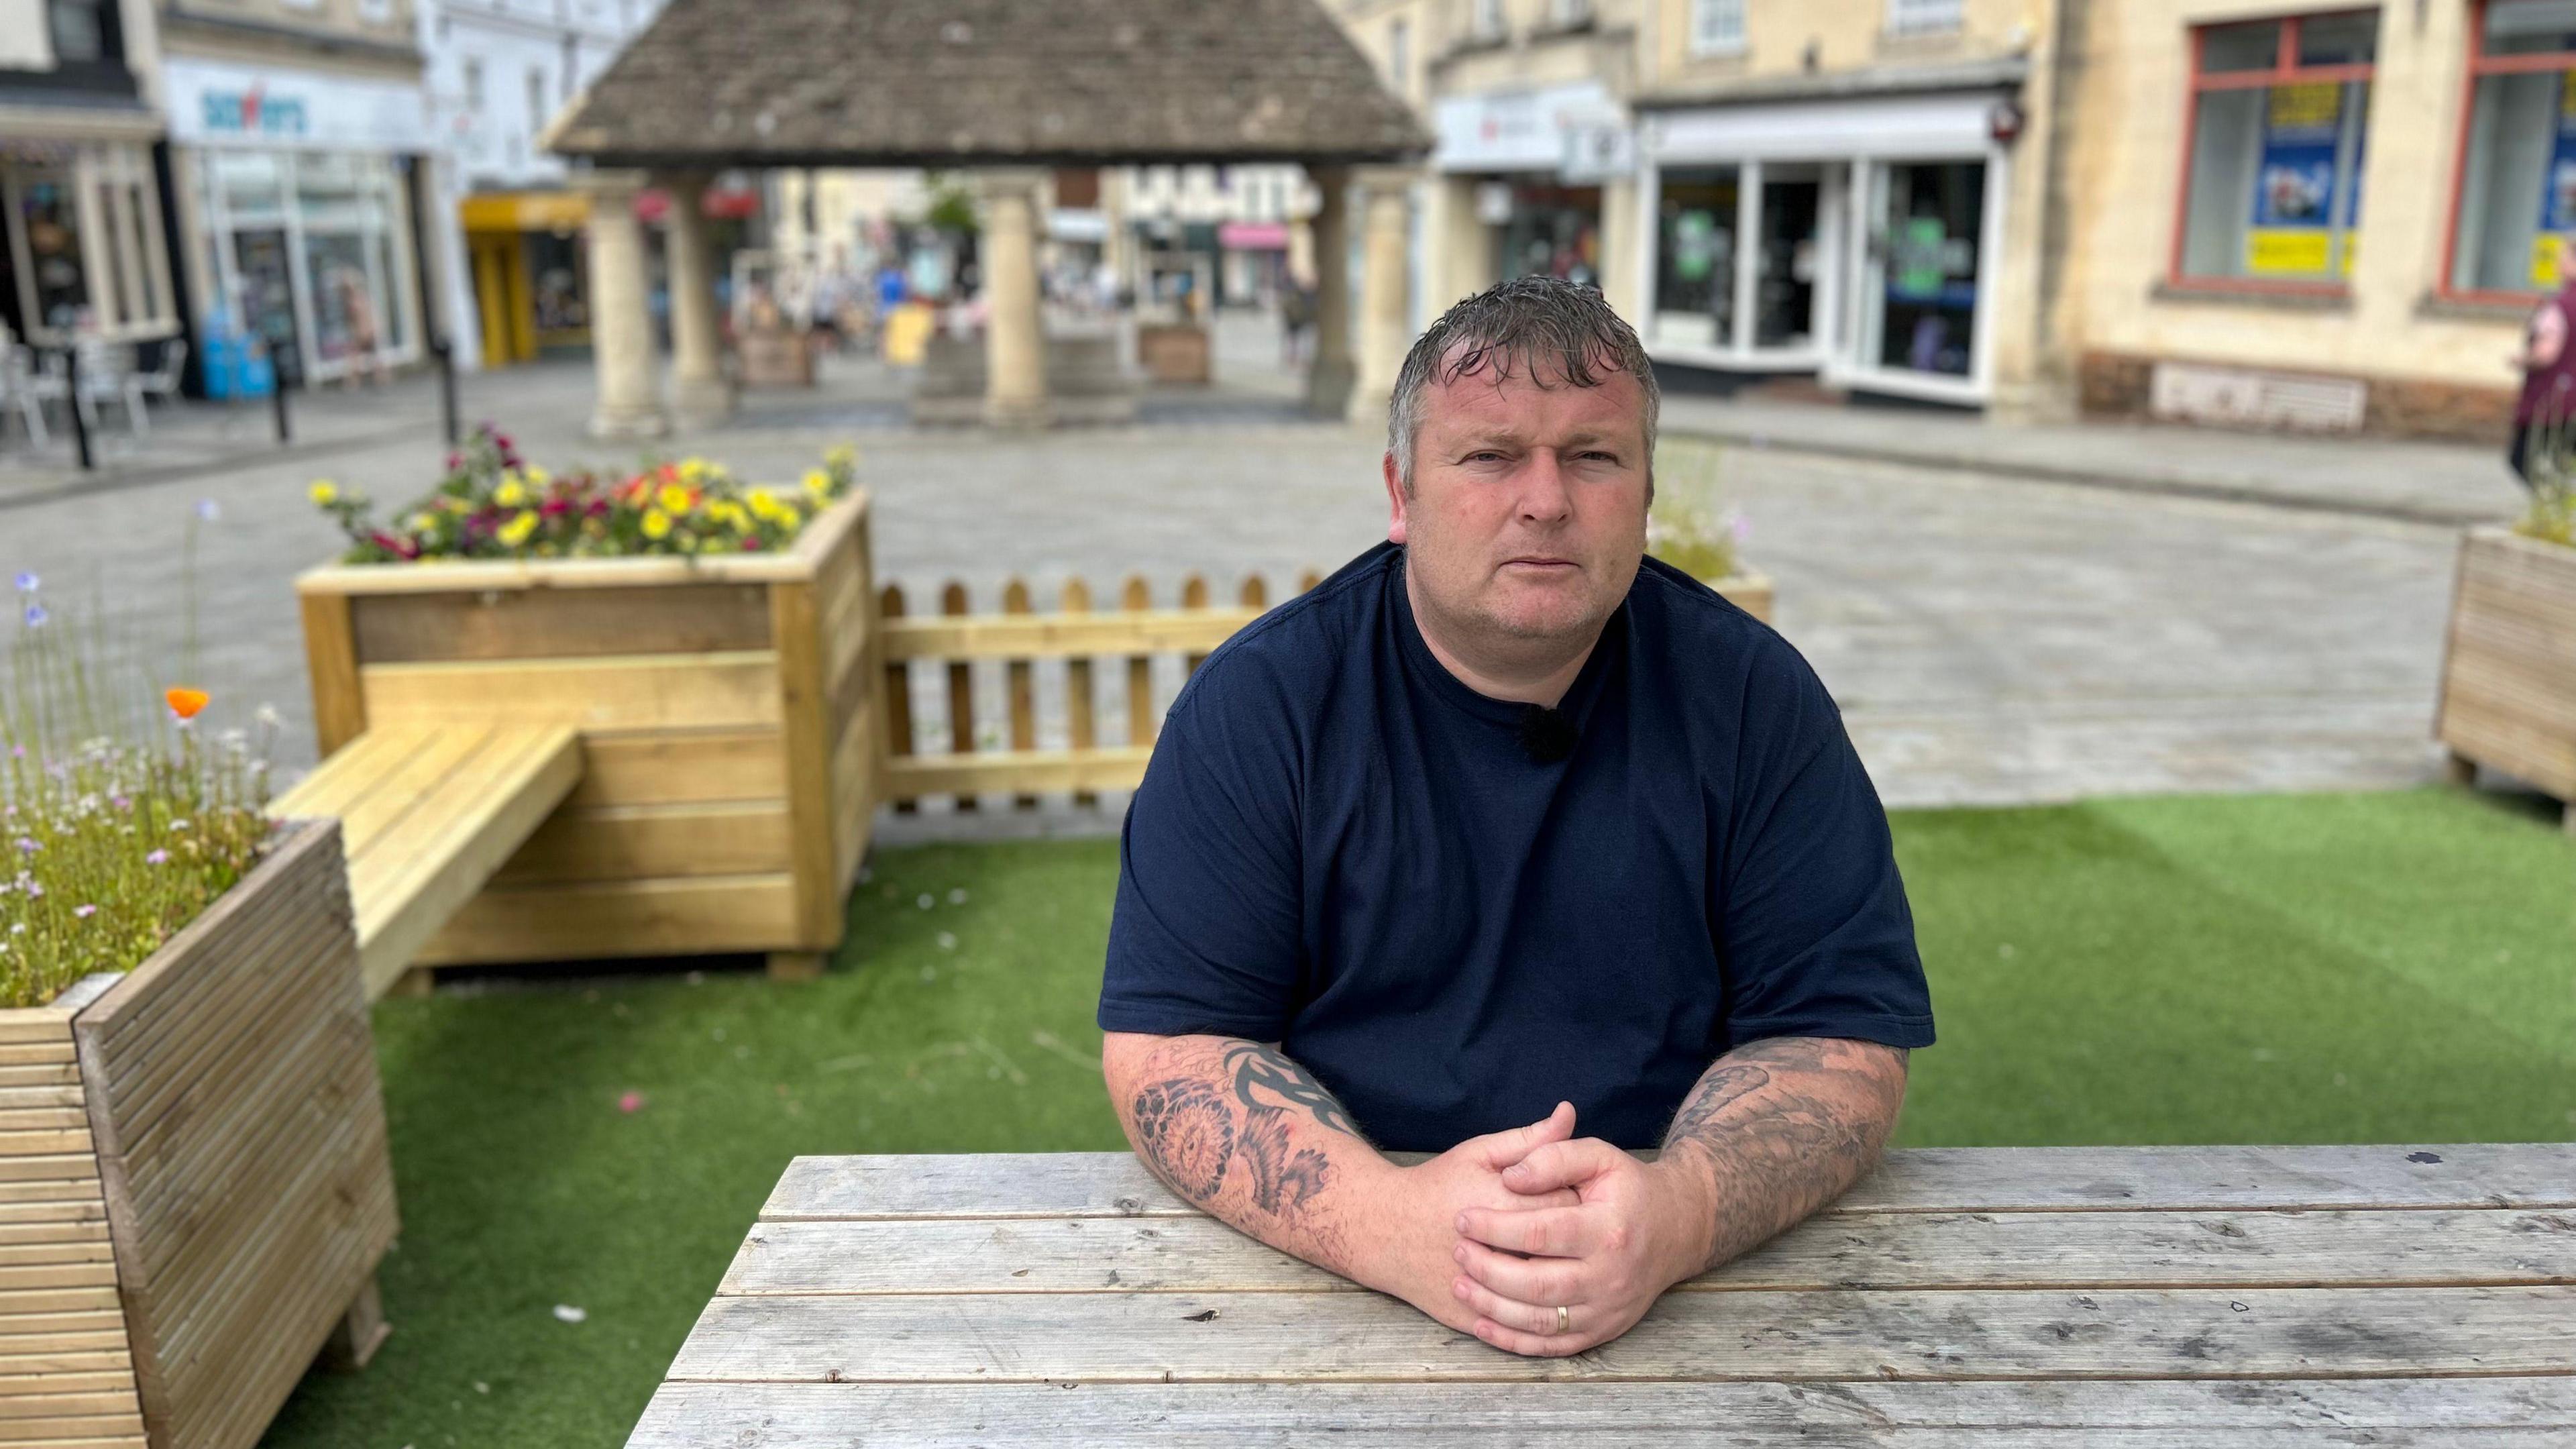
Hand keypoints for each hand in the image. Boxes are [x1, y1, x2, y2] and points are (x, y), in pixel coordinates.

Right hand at [1354, 1102, 1581, 1333]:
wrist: (1383, 1232)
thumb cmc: (1436, 1185)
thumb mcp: (1479, 1153)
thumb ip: (1529, 1139)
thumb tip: (1569, 1113)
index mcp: (1501, 1205)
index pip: (1566, 1206)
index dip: (1577, 1199)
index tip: (1572, 1196)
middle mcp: (1494, 1251)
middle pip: (1560, 1250)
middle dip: (1571, 1240)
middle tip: (1569, 1230)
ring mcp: (1482, 1290)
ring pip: (1541, 1294)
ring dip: (1555, 1278)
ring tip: (1551, 1258)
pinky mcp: (1471, 1318)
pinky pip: (1515, 1325)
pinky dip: (1530, 1311)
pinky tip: (1533, 1289)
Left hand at [1450, 1134, 1715, 1356]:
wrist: (1676, 1229)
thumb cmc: (1628, 1188)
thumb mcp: (1600, 1156)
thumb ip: (1554, 1156)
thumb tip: (1511, 1175)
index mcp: (1608, 1229)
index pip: (1542, 1233)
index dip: (1496, 1227)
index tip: (1462, 1218)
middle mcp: (1610, 1275)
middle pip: (1538, 1284)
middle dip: (1489, 1270)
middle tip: (1457, 1252)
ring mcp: (1607, 1309)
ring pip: (1541, 1321)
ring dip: (1494, 1308)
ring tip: (1460, 1286)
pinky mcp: (1602, 1331)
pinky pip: (1553, 1345)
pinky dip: (1514, 1340)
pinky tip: (1483, 1324)